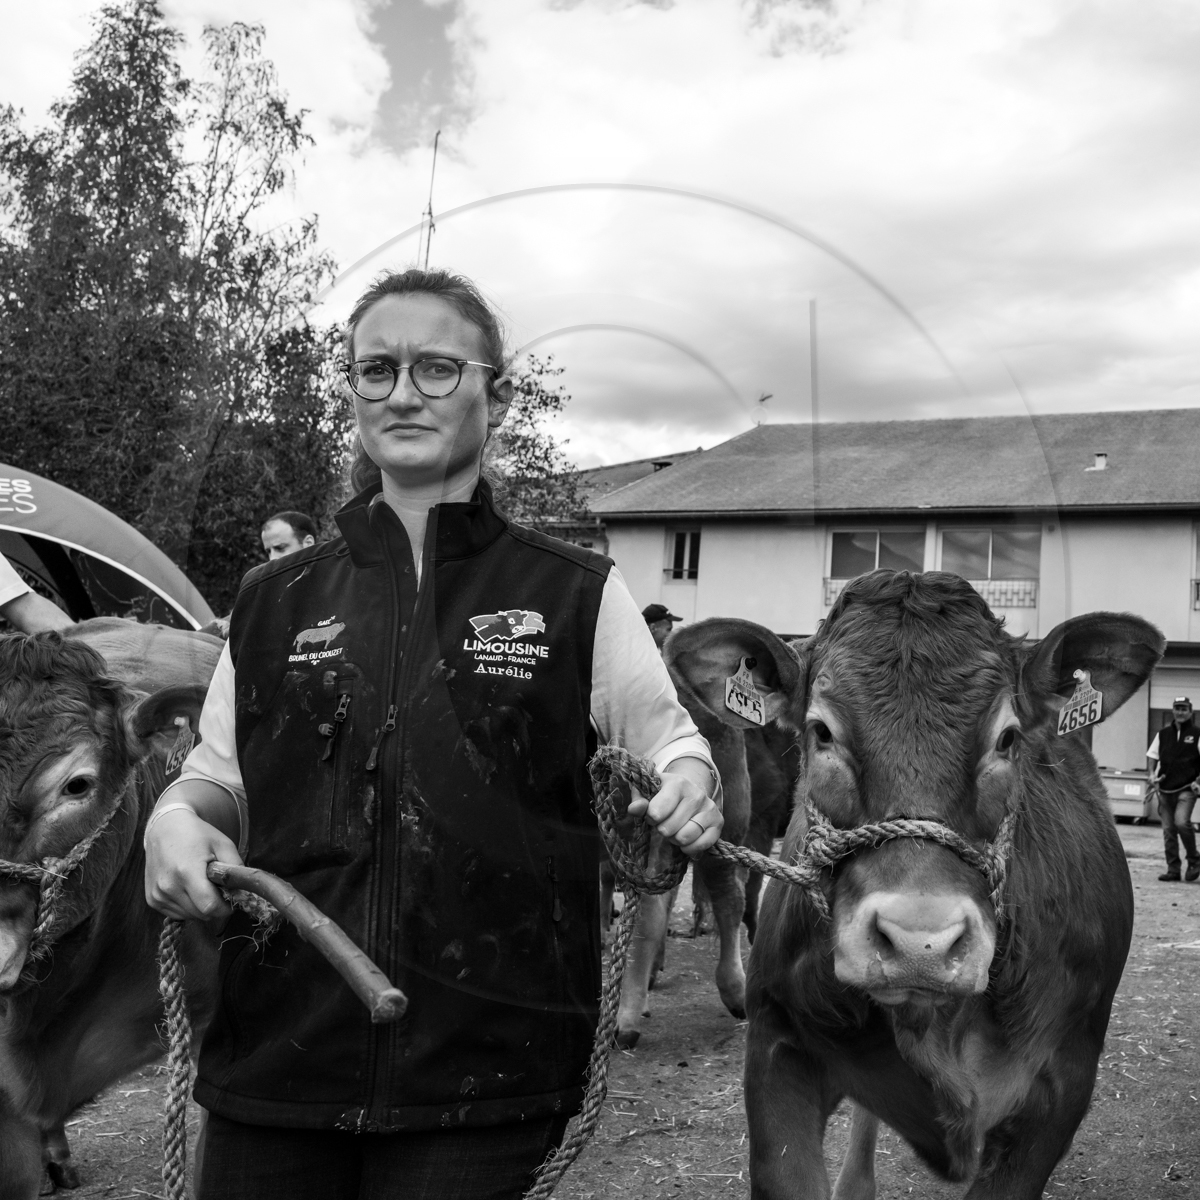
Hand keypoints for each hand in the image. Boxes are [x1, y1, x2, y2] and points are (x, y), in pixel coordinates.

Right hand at [144, 807, 241, 921]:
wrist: (165, 828)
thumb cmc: (198, 835)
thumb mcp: (223, 845)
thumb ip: (236, 868)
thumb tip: (244, 891)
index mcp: (187, 872)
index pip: (209, 906)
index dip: (225, 907)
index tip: (232, 900)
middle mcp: (169, 886)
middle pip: (201, 914)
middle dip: (215, 906)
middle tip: (218, 890)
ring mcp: (158, 895)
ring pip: (190, 916)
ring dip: (200, 907)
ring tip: (202, 885)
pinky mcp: (152, 899)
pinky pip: (177, 914)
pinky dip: (187, 906)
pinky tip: (189, 888)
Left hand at [626, 757, 722, 857]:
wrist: (689, 793)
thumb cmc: (663, 795)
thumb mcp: (648, 792)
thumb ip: (638, 800)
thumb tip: (634, 809)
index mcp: (677, 783)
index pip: (656, 812)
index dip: (650, 818)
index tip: (652, 815)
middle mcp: (696, 794)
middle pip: (668, 828)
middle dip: (662, 830)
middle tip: (665, 823)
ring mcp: (709, 808)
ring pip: (684, 837)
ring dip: (675, 839)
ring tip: (675, 830)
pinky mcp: (718, 822)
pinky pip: (701, 845)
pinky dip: (690, 848)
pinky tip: (686, 840)